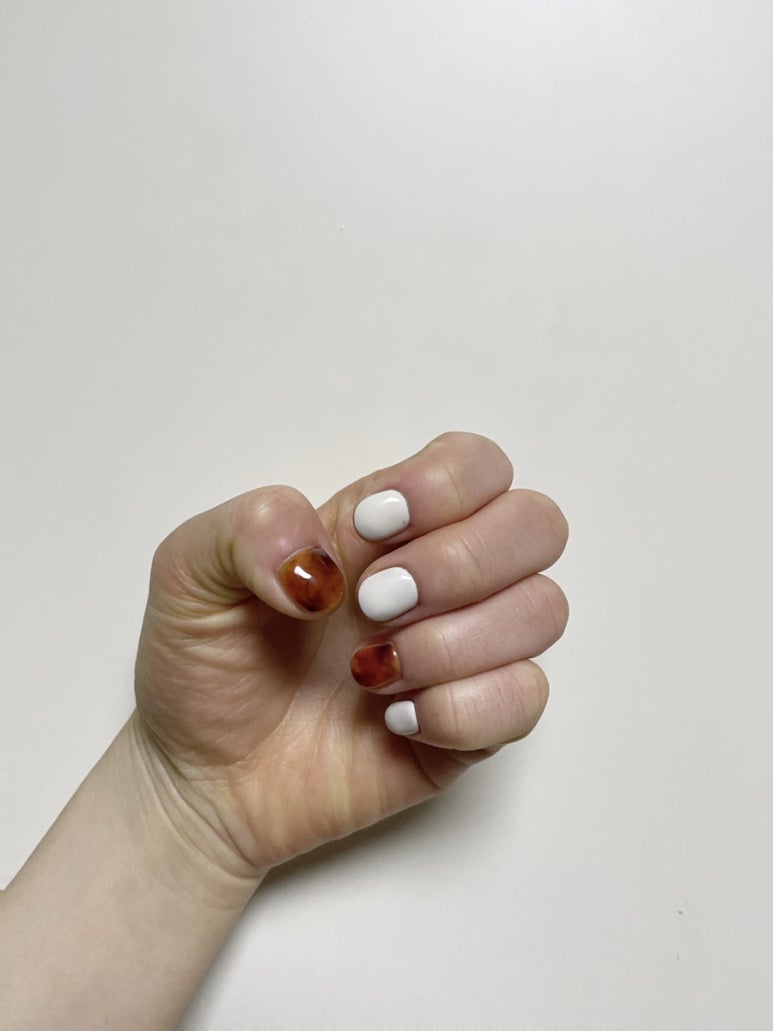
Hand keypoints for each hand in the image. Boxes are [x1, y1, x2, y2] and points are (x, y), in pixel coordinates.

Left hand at [134, 433, 568, 874]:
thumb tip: (329, 560)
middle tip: (374, 603)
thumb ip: (250, 528)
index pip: (477, 464)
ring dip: (456, 640)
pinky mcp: (473, 726)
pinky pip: (527, 699)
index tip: (370, 530)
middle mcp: (441, 579)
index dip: (446, 486)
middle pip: (537, 525)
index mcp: (385, 525)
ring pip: (544, 609)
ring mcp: (464, 652)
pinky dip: (462, 709)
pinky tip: (394, 721)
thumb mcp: (189, 572)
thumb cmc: (205, 666)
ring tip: (370, 672)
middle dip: (460, 563)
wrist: (200, 778)